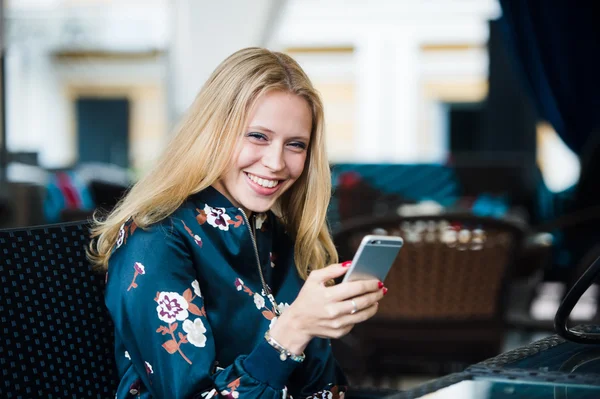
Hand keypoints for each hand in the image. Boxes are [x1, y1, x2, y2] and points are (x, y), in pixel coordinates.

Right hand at [269, 262, 385, 353]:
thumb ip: (332, 269)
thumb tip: (350, 264)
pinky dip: (361, 315)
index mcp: (328, 295)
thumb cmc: (306, 298)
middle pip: (362, 302)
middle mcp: (333, 311)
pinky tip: (363, 309)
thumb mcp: (314, 279)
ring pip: (363, 315)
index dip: (369, 284)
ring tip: (377, 299)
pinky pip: (355, 323)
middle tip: (382, 290)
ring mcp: (337, 324)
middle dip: (375, 294)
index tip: (378, 281)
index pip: (355, 288)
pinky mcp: (339, 333)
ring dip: (373, 306)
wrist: (297, 323)